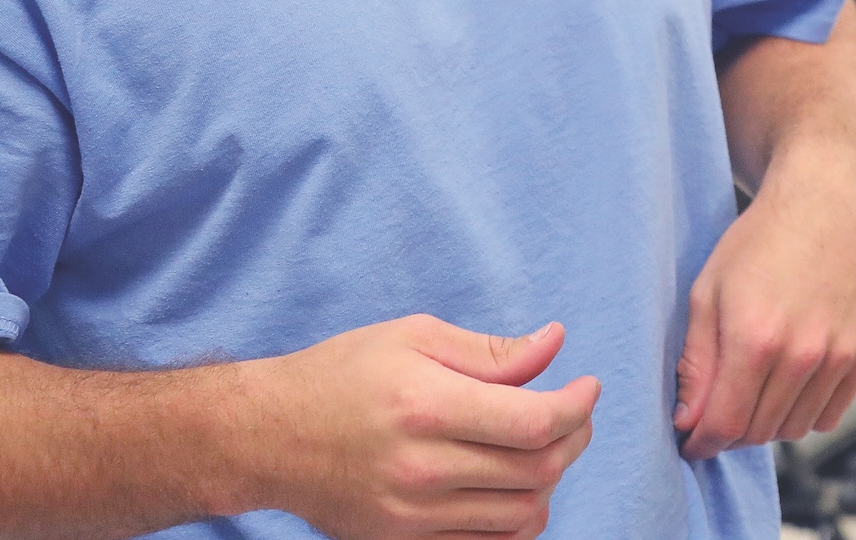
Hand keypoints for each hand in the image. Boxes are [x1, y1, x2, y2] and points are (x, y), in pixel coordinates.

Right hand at [242, 316, 598, 539]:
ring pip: (523, 514)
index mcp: (427, 407)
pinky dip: (520, 518)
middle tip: (574, 412)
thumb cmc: (343, 374)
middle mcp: (422, 469)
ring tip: (546, 445)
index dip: (577, 406)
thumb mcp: (415, 337)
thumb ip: (491, 351)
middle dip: (575, 438)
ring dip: (551, 479)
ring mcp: (412, 516)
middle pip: (537, 470)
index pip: (534, 422)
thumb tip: (555, 344)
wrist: (268, 437)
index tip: (587, 387)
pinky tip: (516, 484)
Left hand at [672, 164, 855, 457]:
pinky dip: (806, 412)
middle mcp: (801, 353)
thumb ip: (697, 362)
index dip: (703, 441)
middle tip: (719, 409)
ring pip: (795, 429)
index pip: (726, 424)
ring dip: (768, 423)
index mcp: (755, 337)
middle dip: (731, 431)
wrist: (826, 203)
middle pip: (759, 432)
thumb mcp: (709, 290)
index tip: (692, 440)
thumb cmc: (761, 240)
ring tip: (754, 391)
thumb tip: (688, 419)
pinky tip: (789, 385)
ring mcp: (838, 355)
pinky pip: (830, 415)